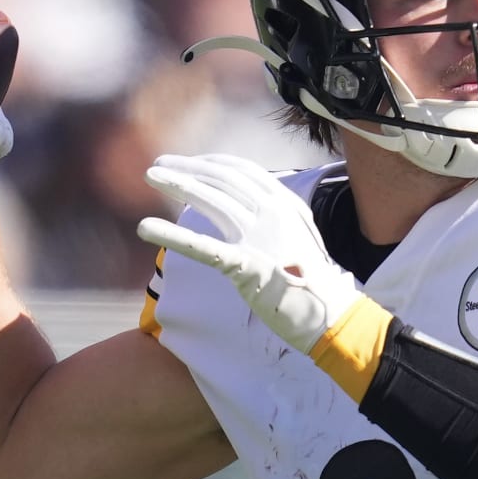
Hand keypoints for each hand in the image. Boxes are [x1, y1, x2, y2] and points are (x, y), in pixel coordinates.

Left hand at [138, 153, 362, 356]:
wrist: (333, 315)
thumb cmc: (314, 281)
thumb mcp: (299, 236)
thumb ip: (276, 218)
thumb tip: (253, 210)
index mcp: (284, 202)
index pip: (239, 170)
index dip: (208, 163)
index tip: (185, 164)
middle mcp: (271, 212)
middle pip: (221, 178)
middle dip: (187, 168)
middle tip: (157, 167)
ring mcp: (259, 236)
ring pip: (211, 199)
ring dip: (176, 183)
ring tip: (149, 177)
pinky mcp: (246, 265)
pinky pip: (202, 246)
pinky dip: (170, 234)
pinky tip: (145, 226)